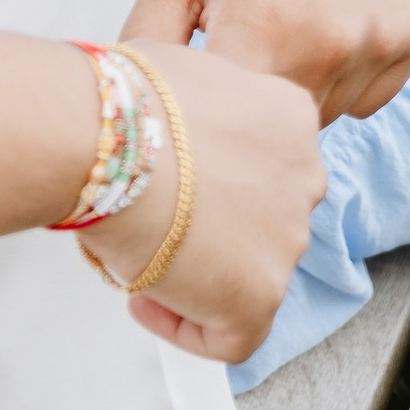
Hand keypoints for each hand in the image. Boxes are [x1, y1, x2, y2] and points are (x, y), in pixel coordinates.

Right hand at [79, 41, 327, 364]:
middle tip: (163, 223)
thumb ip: (200, 108)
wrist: (105, 140)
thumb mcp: (179, 73)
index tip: (185, 185)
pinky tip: (145, 301)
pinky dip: (187, 328)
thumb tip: (169, 131)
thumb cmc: (122, 101)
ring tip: (142, 259)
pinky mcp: (259, 298)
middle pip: (265, 217)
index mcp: (289, 117)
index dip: (223, 178)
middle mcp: (303, 179)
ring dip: (202, 273)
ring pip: (250, 273)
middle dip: (217, 225)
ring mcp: (286, 241)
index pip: (268, 159)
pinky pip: (230, 336)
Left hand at [124, 0, 409, 126]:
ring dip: (302, 89)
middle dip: (255, 103)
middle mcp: (332, 43)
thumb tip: (131, 107)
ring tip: (285, 21)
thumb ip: (149, 42)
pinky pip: (370, 95)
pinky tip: (325, 17)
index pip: (231, 124)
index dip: (212, 109)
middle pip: (282, 126)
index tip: (203, 83)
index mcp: (265, 28)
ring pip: (329, 113)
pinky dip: (346, 76)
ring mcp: (381, 41)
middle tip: (242, 44)